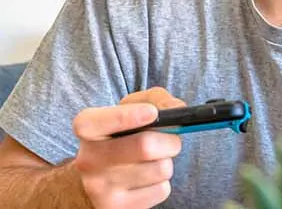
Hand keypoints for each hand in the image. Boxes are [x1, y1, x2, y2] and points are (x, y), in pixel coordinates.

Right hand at [72, 87, 185, 208]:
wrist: (96, 181)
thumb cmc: (121, 137)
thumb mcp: (130, 110)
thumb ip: (155, 99)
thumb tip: (178, 109)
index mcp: (87, 130)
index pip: (95, 123)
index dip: (126, 116)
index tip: (152, 113)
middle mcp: (88, 160)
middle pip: (145, 146)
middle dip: (170, 140)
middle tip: (171, 139)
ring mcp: (101, 188)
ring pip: (160, 169)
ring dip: (168, 161)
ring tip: (154, 160)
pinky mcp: (117, 208)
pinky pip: (161, 190)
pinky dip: (163, 182)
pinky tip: (147, 179)